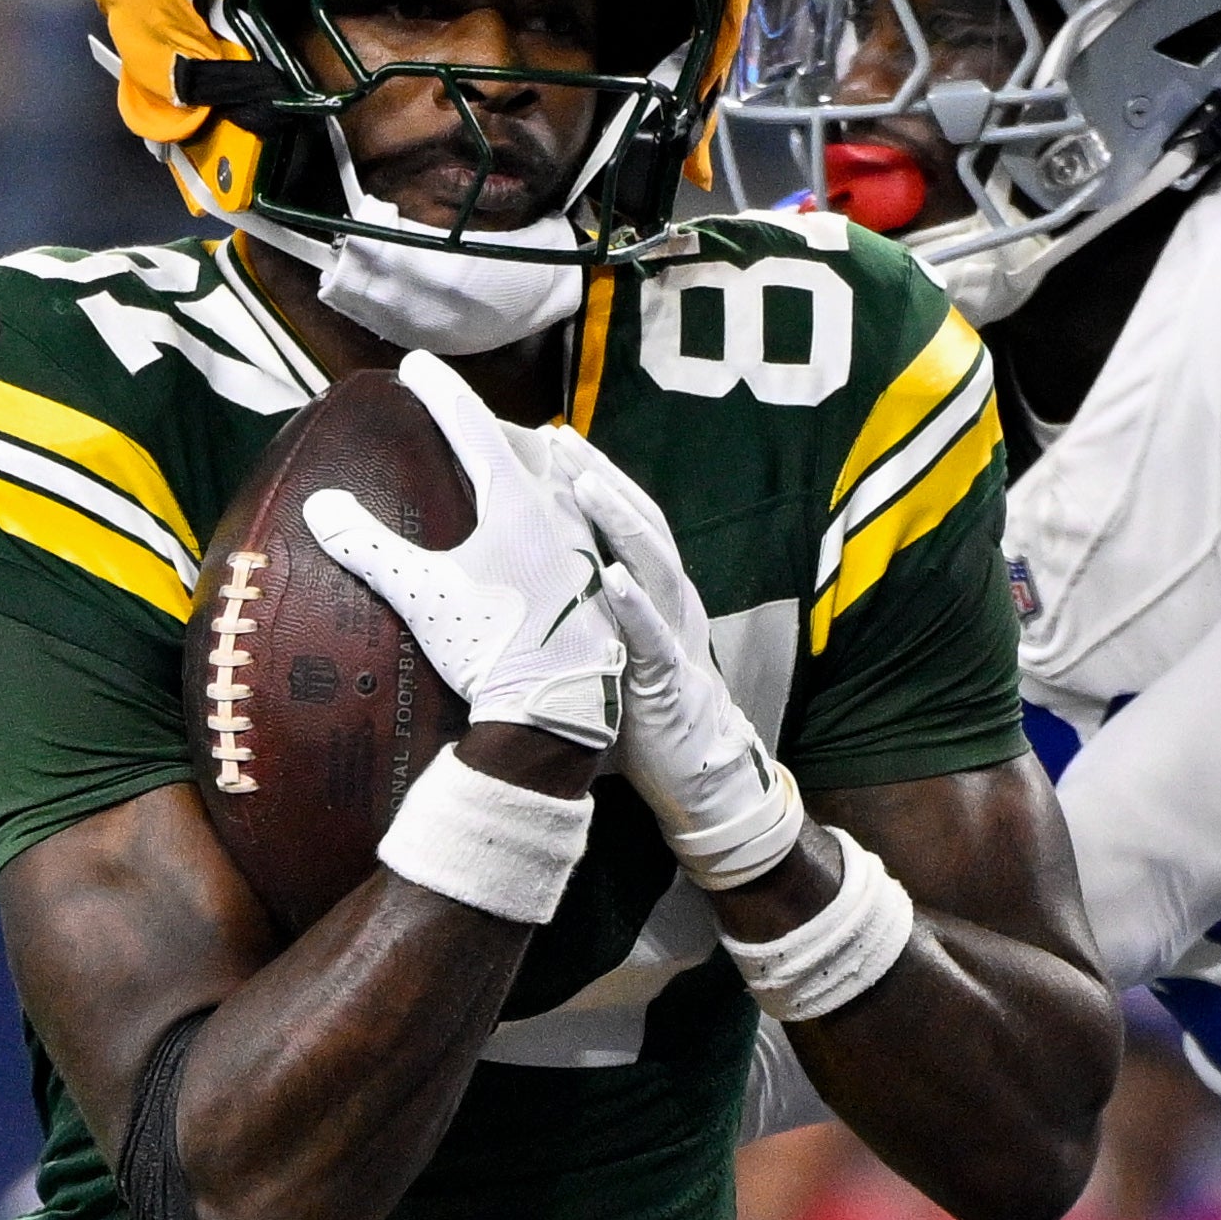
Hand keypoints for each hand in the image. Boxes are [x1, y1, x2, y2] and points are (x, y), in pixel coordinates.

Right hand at [305, 353, 622, 751]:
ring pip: (563, 476)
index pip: (472, 426)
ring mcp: (587, 542)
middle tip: (459, 415)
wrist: (558, 711)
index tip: (415, 364)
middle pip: (524, 444)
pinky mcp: (599, 576)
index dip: (440, 393)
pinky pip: (580, 515)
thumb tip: (320, 505)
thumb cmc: (490, 647)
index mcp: (517, 501)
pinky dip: (559, 499)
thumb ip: (368, 546)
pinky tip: (553, 520)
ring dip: (534, 458)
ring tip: (515, 453)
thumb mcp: (421, 594)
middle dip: (489, 423)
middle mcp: (561, 508)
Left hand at [553, 435, 805, 888]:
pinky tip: (614, 577)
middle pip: (640, 523)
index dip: (594, 478)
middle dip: (601, 476)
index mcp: (653, 595)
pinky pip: (655, 636)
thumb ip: (576, 623)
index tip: (552, 440)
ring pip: (655, 564)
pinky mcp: (672, 679)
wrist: (701, 783)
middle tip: (558, 436)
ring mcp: (675, 637)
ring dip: (620, 521)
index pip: (623, 523)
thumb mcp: (605, 657)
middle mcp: (670, 603)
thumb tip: (518, 601)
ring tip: (586, 483)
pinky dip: (635, 604)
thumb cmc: (644, 722)